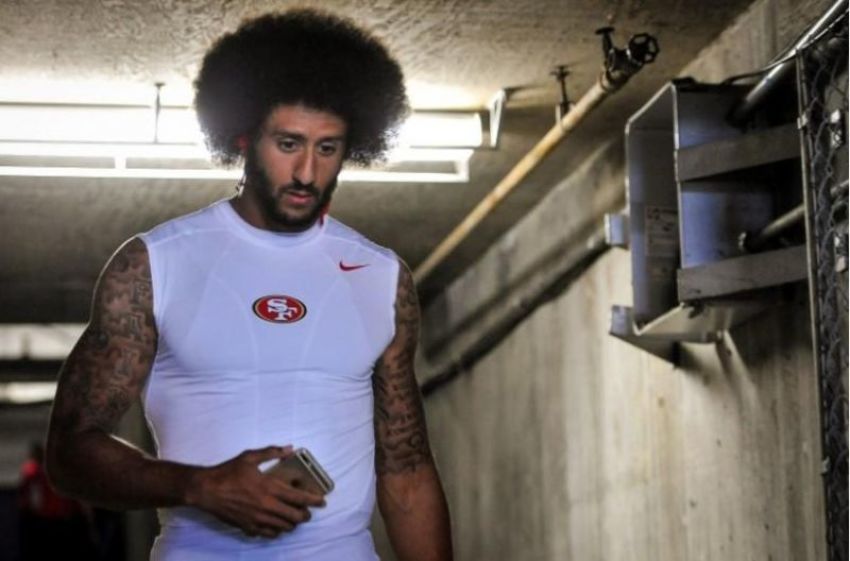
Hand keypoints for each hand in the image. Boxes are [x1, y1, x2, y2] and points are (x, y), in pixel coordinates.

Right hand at [186, 445, 325, 537]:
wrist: (206, 490)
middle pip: (296, 517)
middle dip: (306, 515)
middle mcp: (267, 506)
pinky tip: (278, 524)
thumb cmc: (228, 472)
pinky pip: (270, 534)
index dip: (314, 501)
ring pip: (285, 527)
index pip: (299, 498)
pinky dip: (278, 530)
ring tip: (294, 516)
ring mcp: (258, 520)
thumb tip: (290, 448)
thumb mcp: (250, 457)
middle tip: (308, 510)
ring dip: (293, 523)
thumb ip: (272, 452)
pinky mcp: (248, 528)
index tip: (322, 501)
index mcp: (270, 488)